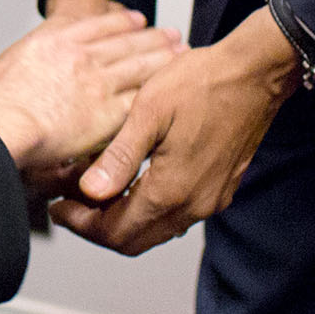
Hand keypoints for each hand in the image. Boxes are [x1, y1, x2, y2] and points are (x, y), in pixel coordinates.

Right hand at [0, 4, 179, 172]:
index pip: (91, 26)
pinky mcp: (110, 110)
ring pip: (140, 63)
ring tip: (181, 51)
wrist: (0, 123)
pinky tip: (176, 85)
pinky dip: (162, 87)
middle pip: (124, 41)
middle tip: (170, 32)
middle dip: (149, 36)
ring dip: (163, 56)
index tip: (132, 19)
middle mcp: (78, 55)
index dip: (116, 22)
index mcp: (48, 44)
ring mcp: (97, 80)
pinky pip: (143, 96)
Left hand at [49, 7, 299, 255]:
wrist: (255, 73)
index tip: (59, 207)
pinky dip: (147, 207)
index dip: (81, 224)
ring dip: (123, 217)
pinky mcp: (219, 188)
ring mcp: (210, 199)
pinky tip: (132, 179)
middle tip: (71, 201)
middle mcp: (194, 204)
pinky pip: (176, 213)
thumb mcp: (149, 112)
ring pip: (155, 229)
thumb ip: (119, 157)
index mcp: (172, 190)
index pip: (116, 232)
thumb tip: (90, 192)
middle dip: (97, 225)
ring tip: (95, 187)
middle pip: (135, 240)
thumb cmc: (203, 82)